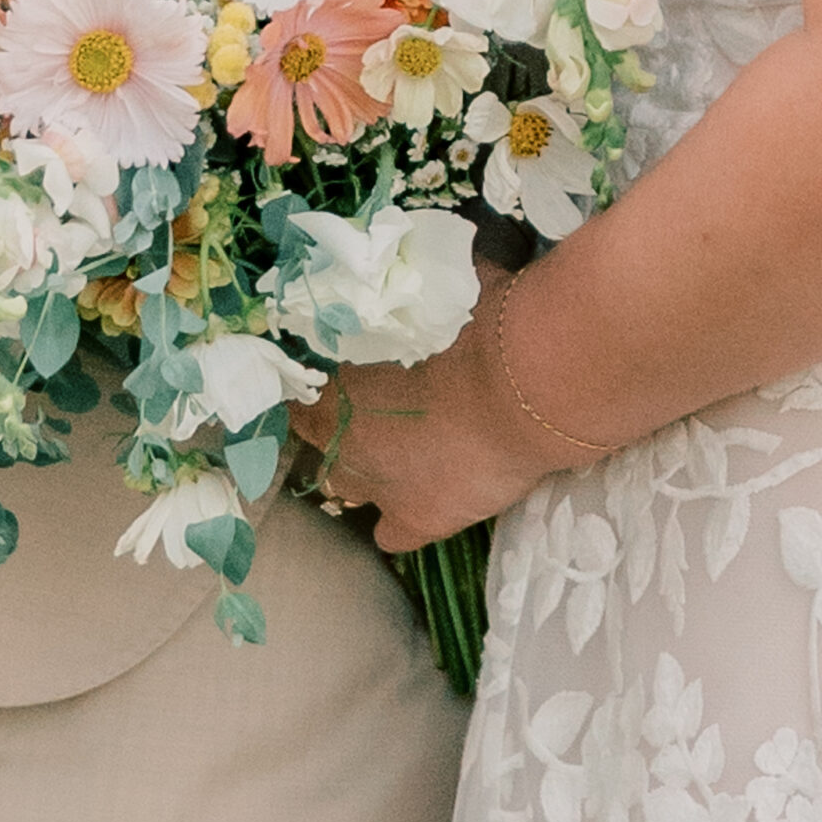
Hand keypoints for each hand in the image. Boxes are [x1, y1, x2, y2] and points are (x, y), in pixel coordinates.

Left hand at [290, 263, 557, 550]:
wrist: (522, 379)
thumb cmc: (476, 319)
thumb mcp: (426, 298)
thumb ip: (402, 305)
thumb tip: (400, 287)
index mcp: (335, 376)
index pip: (299, 391)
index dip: (318, 386)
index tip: (339, 373)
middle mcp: (340, 436)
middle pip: (321, 440)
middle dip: (343, 427)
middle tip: (380, 408)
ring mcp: (375, 484)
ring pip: (347, 486)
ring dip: (366, 470)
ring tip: (402, 454)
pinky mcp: (418, 518)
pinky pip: (391, 534)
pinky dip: (401, 519)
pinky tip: (425, 502)